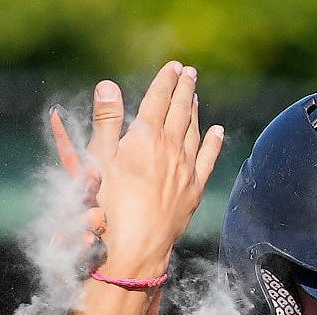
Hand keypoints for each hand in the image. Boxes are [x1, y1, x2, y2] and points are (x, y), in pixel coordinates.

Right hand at [52, 63, 223, 279]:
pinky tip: (217, 132)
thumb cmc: (109, 206)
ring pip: (194, 131)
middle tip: (189, 73)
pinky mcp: (193, 190)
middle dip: (185, 89)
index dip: (165, 81)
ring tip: (195, 96)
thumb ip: (106, 120)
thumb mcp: (98, 160)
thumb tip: (108, 85)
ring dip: (195, 111)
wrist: (134, 246)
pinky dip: (213, 143)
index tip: (172, 67)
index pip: (158, 99)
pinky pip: (208, 160)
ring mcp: (185, 169)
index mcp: (145, 137)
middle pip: (180, 110)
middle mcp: (170, 148)